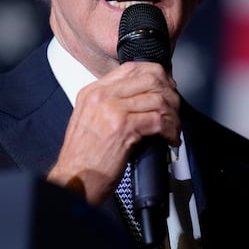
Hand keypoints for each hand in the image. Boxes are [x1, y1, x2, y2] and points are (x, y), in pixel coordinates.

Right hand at [47, 61, 180, 205]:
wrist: (74, 180)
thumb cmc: (83, 158)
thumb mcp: (89, 120)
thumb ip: (109, 105)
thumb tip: (141, 99)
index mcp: (93, 92)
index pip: (131, 68)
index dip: (156, 75)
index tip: (166, 87)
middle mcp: (101, 96)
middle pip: (149, 79)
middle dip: (170, 93)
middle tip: (175, 108)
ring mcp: (112, 110)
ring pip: (158, 99)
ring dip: (173, 115)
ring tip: (173, 127)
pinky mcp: (123, 128)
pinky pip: (158, 120)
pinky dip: (170, 130)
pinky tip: (170, 138)